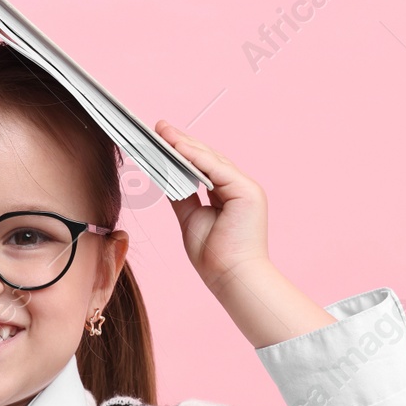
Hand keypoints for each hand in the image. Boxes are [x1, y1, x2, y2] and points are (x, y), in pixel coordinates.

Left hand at [154, 121, 270, 290]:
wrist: (232, 278)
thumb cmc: (214, 257)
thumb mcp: (191, 219)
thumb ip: (182, 196)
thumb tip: (166, 176)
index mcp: (229, 195)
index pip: (203, 167)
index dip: (182, 152)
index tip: (160, 139)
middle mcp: (239, 187)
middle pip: (207, 159)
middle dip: (181, 142)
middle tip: (158, 127)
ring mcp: (246, 188)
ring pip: (212, 160)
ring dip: (185, 145)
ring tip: (163, 132)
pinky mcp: (247, 191)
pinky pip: (217, 168)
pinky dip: (196, 157)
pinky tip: (177, 147)